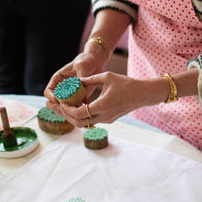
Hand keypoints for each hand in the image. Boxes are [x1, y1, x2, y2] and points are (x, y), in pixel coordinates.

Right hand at [44, 42, 108, 115]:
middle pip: (52, 104)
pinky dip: (79, 112)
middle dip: (59, 108)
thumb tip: (79, 85)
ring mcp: (68, 97)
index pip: (48, 92)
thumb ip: (79, 76)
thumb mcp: (82, 66)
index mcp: (57, 80)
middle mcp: (61, 90)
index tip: (57, 100)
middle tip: (67, 108)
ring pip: (63, 109)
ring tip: (77, 111)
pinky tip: (86, 109)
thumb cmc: (85, 61)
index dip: (51, 97)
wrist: (95, 64)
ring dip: (69, 112)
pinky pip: (75, 110)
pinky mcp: (78, 100)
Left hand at [53, 72, 168, 127]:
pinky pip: (92, 121)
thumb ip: (89, 79)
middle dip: (67, 116)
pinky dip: (82, 116)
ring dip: (74, 117)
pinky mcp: (109, 120)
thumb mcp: (106, 77)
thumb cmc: (126, 83)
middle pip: (79, 123)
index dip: (67, 109)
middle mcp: (104, 116)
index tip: (61, 101)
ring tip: (66, 107)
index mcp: (103, 105)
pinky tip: (77, 107)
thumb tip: (74, 80)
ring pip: (85, 124)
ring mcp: (107, 120)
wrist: (142, 94)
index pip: (79, 114)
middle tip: (59, 106)